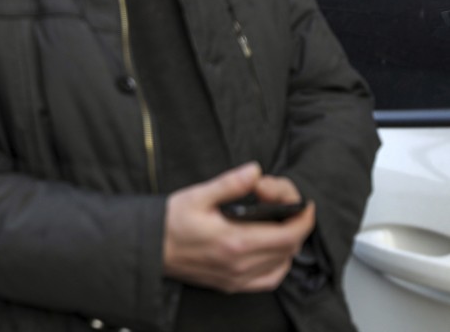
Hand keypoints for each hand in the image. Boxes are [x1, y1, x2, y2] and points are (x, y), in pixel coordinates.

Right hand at [162, 162, 314, 293]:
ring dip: (288, 244)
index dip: (304, 219)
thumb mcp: (197, 195)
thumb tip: (255, 171)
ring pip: (282, 264)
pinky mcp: (231, 284)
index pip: (288, 234)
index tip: (306, 205)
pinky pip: (268, 280)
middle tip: (284, 207)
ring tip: (278, 225)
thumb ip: (230, 184)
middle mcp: (239, 264)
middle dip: (295, 225)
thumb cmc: (169, 222)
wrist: (149, 247)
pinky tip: (271, 250)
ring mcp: (236, 277)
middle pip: (289, 248)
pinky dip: (278, 264)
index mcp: (235, 240)